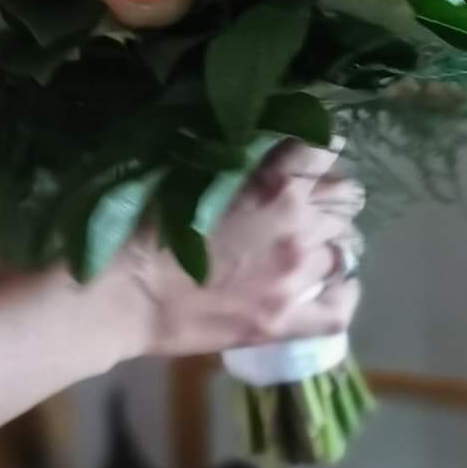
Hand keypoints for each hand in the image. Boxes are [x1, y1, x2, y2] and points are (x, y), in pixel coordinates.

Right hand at [116, 143, 364, 360]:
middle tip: (304, 202)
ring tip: (307, 245)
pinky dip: (343, 293)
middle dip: (328, 194)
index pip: (323, 148)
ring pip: (345, 248)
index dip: (316, 149)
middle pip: (344, 197)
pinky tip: (333, 286)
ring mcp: (294, 277)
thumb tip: (256, 146)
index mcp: (272, 184)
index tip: (305, 154)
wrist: (121, 293)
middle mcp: (297, 226)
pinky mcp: (284, 321)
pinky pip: (339, 309)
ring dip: (328, 240)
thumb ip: (233, 159)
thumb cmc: (140, 226)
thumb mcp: (187, 171)